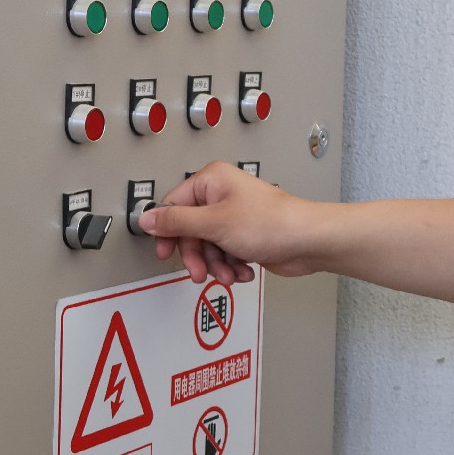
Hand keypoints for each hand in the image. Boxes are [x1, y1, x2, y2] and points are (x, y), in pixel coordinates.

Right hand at [140, 161, 327, 285]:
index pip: (173, 205)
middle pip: (190, 231)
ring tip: (229, 272)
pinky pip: (224, 254)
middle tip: (200, 271)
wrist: (307, 242)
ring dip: (216, 265)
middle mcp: (222, 195)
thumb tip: (146, 218)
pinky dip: (231, 266)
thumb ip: (176, 222)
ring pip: (207, 247)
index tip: (165, 252)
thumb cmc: (272, 223)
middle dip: (197, 255)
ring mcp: (234, 217)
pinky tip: (242, 270)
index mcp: (212, 181)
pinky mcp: (245, 236)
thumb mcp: (214, 223)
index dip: (168, 232)